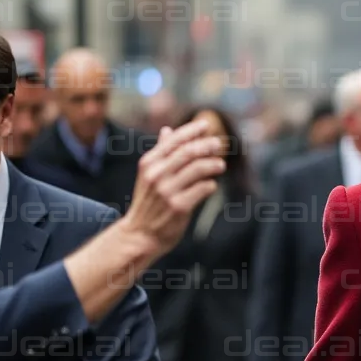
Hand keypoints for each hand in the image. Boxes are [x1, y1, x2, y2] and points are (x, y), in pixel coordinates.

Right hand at [116, 120, 225, 259]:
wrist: (140, 235)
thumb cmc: (148, 203)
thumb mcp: (148, 175)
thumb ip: (160, 153)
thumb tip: (167, 130)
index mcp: (149, 163)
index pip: (174, 140)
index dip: (192, 130)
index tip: (206, 125)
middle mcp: (157, 175)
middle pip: (188, 152)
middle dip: (207, 145)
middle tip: (219, 144)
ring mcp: (167, 191)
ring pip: (198, 169)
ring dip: (213, 164)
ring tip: (221, 165)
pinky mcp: (179, 206)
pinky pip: (203, 189)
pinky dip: (210, 184)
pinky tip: (211, 185)